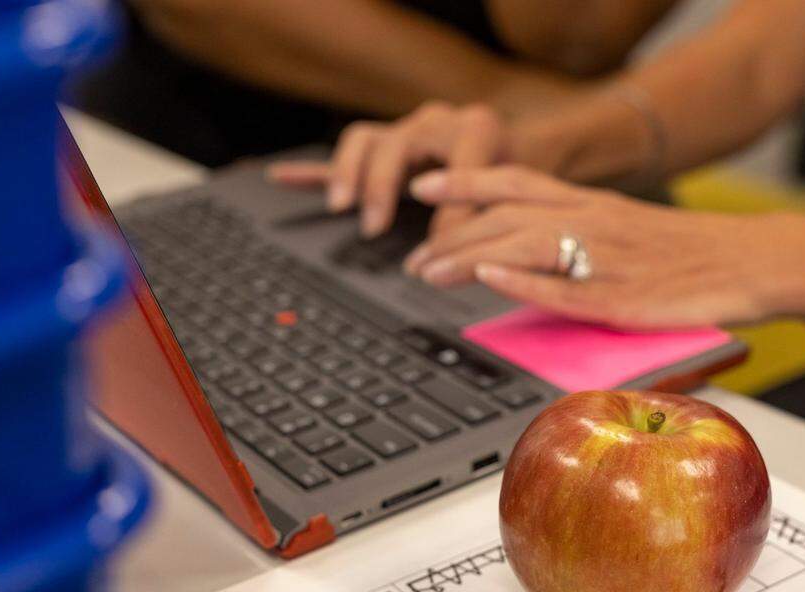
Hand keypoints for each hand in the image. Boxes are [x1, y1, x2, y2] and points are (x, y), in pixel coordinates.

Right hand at [268, 102, 507, 237]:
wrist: (523, 145)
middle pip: (393, 144)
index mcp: (476, 129)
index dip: (448, 211)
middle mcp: (435, 124)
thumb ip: (493, 216)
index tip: (442, 249)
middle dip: (380, 185)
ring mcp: (405, 135)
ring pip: (364, 139)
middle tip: (374, 226)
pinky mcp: (385, 152)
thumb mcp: (520, 195)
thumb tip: (456, 255)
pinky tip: (281, 177)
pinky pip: (344, 157)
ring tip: (341, 207)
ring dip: (348, 173)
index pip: (454, 165)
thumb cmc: (522, 174)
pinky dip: (313, 170)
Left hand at [403, 166, 804, 329]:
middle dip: (453, 234)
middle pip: (507, 216)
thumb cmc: (694, 251)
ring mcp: (608, 258)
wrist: (758, 260)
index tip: (423, 186)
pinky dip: (525, 279)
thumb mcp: (629, 229)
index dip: (466, 181)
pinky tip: (492, 277)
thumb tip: (528, 255)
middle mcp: (594, 221)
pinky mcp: (626, 298)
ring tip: (430, 270)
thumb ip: (580, 235)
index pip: (517, 181)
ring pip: (526, 245)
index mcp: (594, 203)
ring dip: (471, 255)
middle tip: (413, 257)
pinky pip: (567, 287)